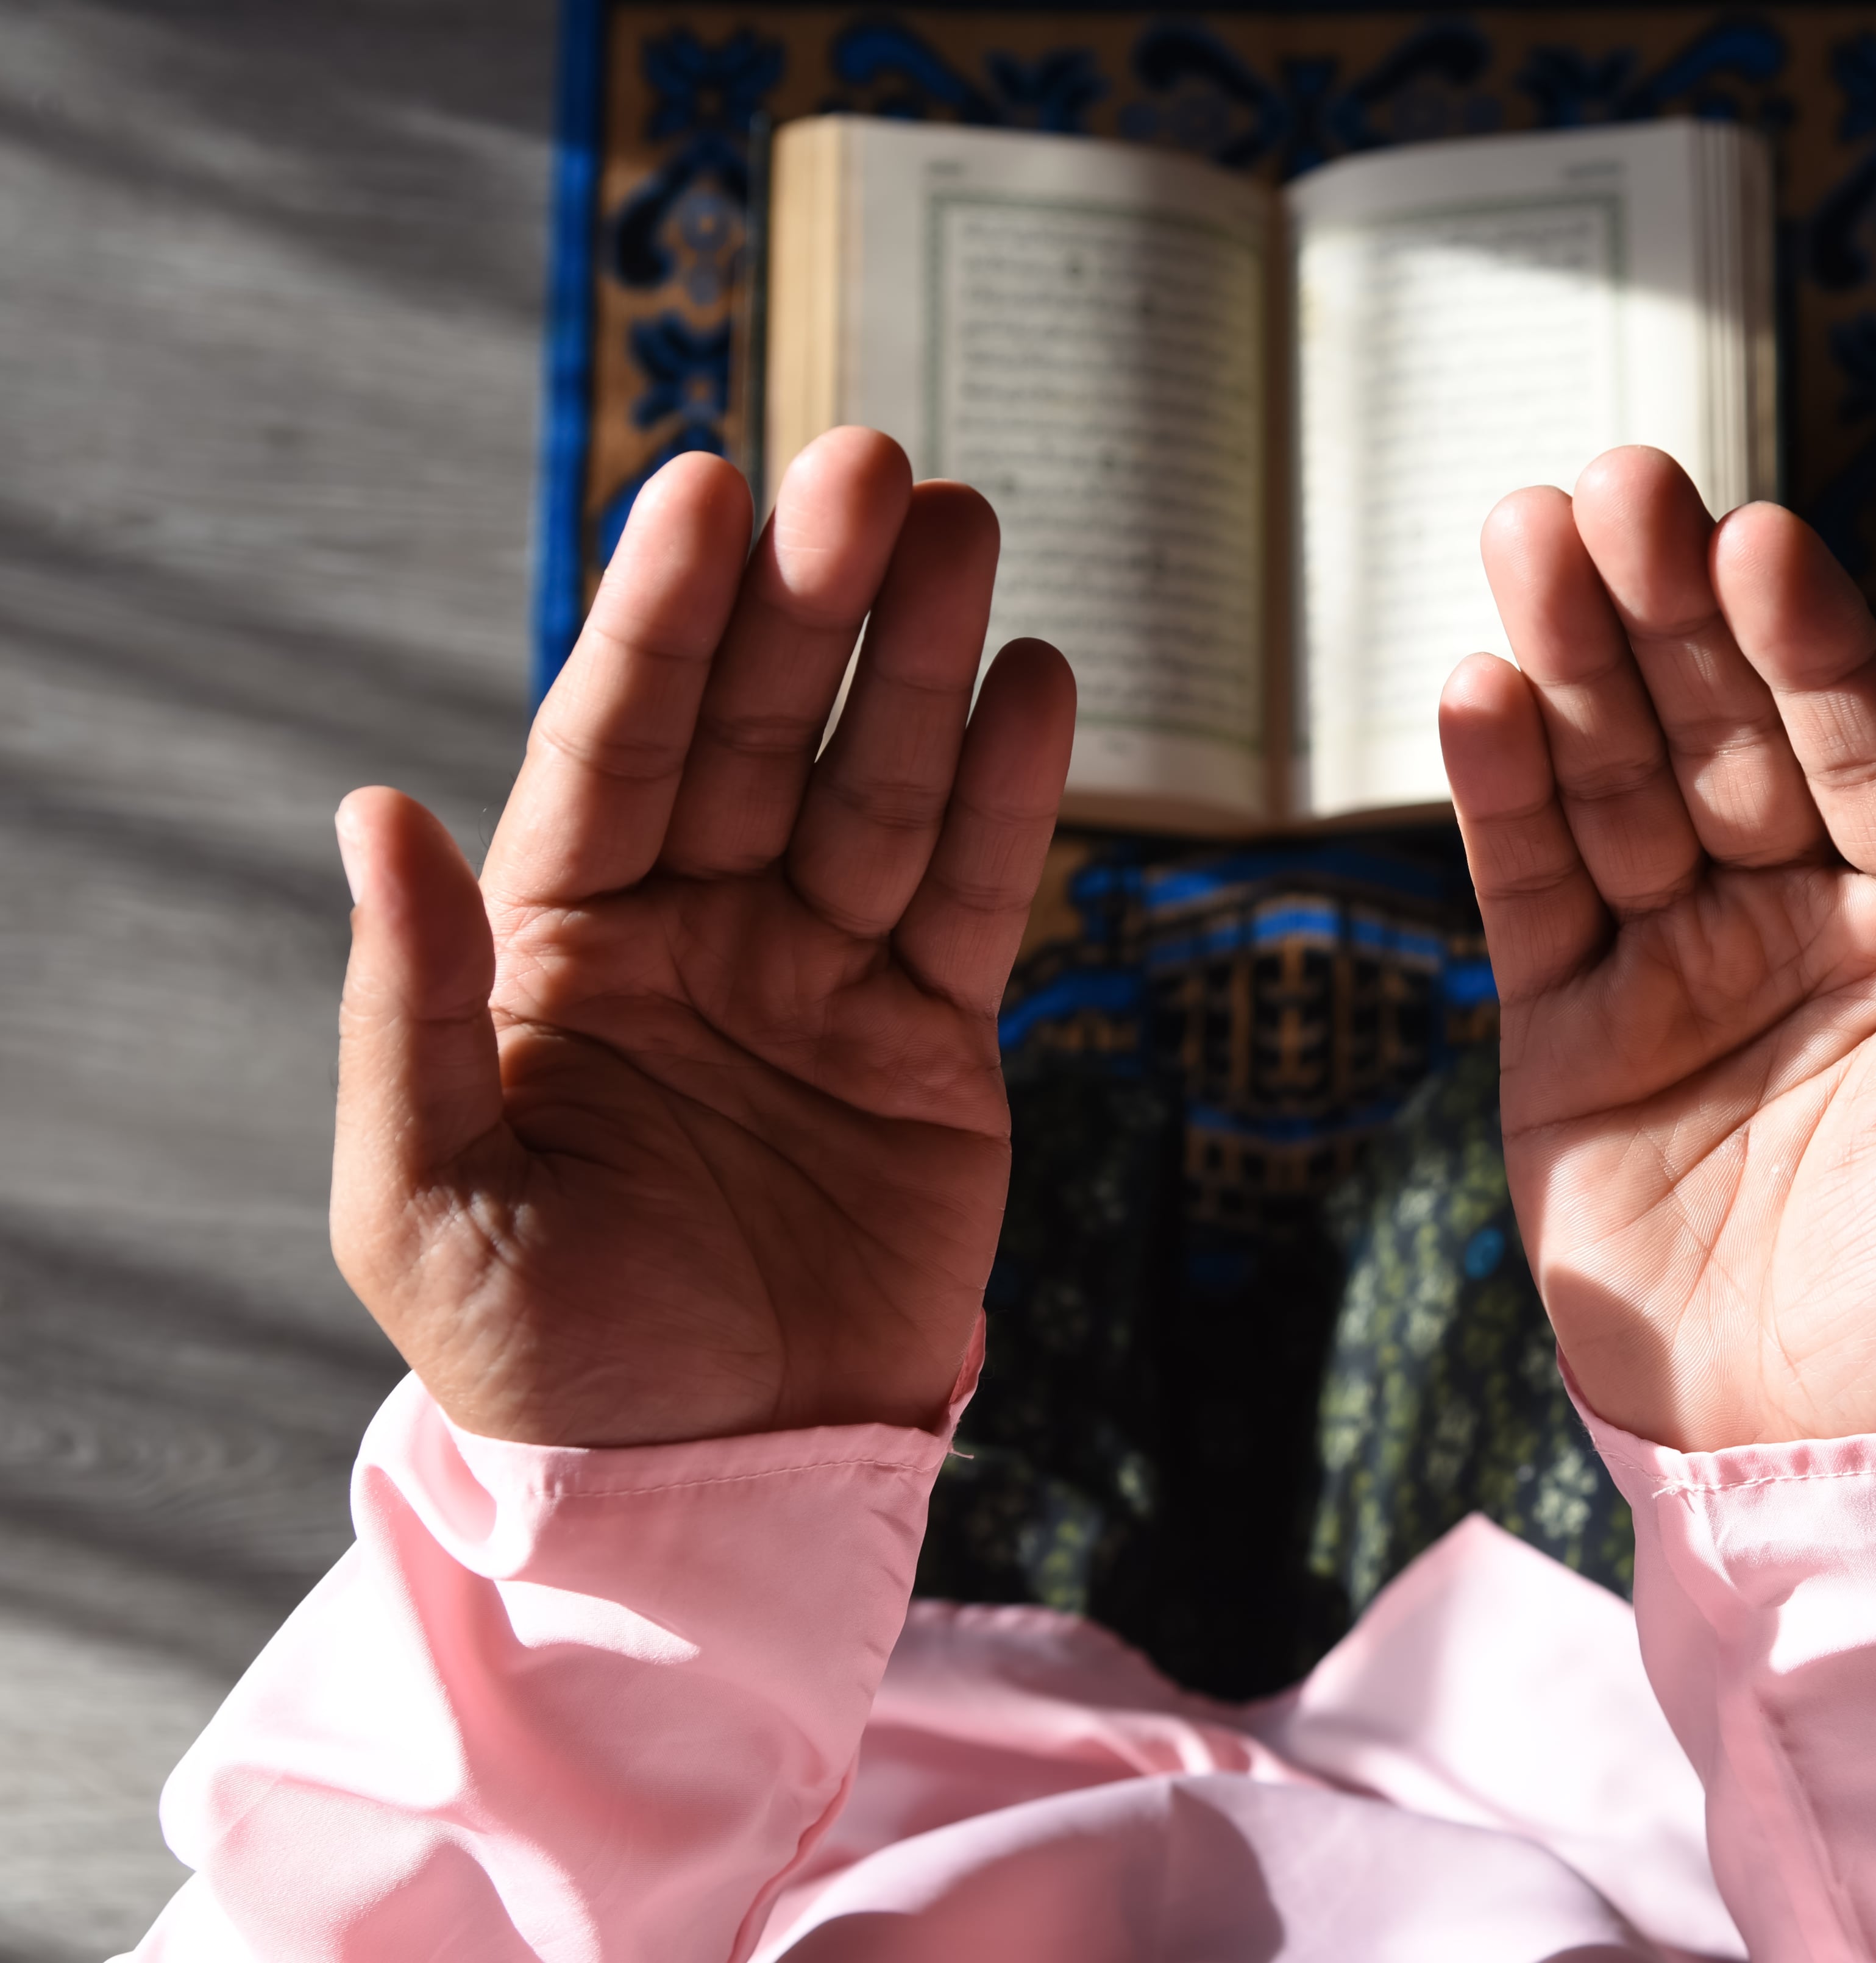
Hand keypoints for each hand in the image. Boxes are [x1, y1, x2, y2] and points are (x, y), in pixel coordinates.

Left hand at [330, 429, 1072, 1446]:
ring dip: (922, 656)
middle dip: (811, 600)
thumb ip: (411, 1009)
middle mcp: (695, 933)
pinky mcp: (934, 1043)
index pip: (614, 747)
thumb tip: (373, 809)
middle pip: (761, 732)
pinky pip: (973, 896)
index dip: (661, 621)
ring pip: (879, 785)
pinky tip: (1030, 678)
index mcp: (557, 948)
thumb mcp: (424, 1205)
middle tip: (868, 469)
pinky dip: (1008, 791)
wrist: (717, 1493)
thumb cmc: (547, 1366)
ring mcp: (823, 979)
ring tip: (961, 524)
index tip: (703, 490)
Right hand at [1439, 448, 1875, 1450]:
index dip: (1812, 641)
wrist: (1832, 1466)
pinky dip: (1499, 795)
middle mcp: (1799, 912)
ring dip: (1567, 660)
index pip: (1867, 739)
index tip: (1761, 539)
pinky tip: (1475, 690)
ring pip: (1614, 779)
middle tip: (1614, 484)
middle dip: (1668, 607)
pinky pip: (1530, 891)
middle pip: (1724, 726)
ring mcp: (1674, 964)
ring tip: (1523, 536)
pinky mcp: (1567, 1033)